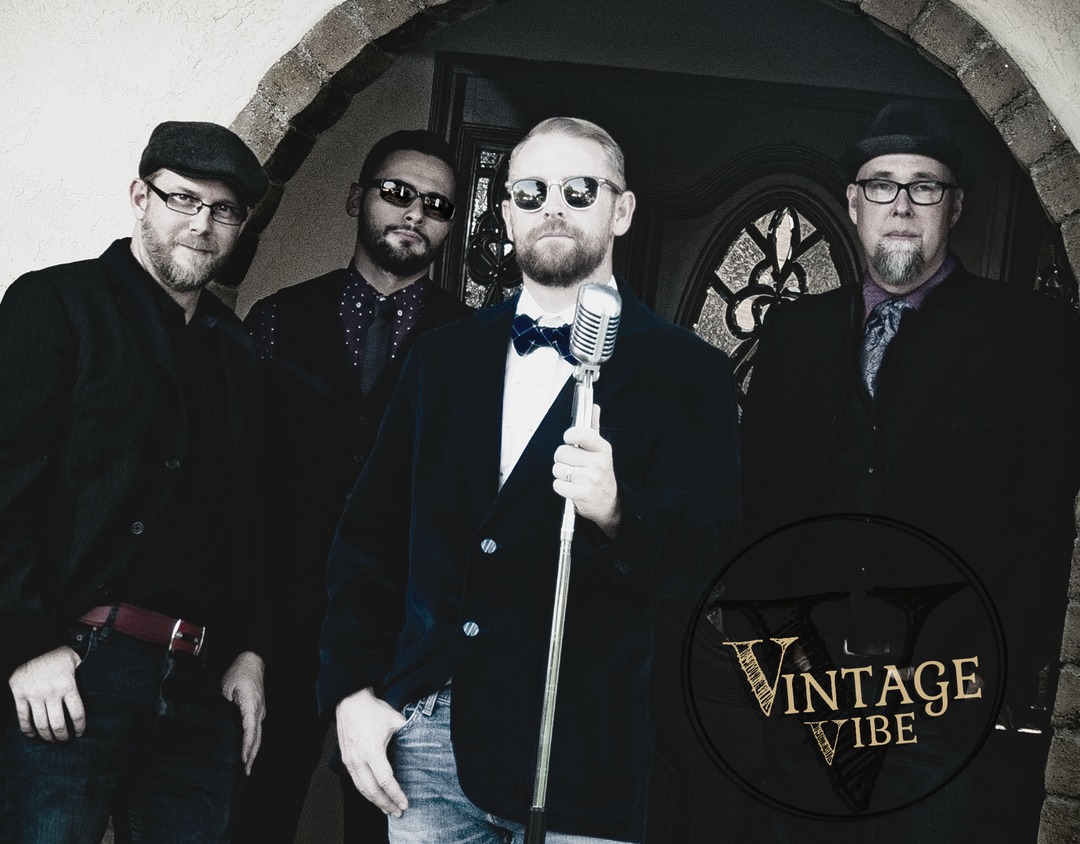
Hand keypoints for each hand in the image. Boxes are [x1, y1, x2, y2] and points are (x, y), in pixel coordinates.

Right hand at [8, 646, 84, 741]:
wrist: (32, 643)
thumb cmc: (57, 652)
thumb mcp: (76, 659)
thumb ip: (84, 672)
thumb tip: (103, 678)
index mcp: (68, 685)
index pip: (77, 713)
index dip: (79, 727)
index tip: (80, 733)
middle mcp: (52, 692)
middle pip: (58, 724)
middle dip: (62, 736)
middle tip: (65, 740)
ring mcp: (34, 695)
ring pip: (41, 724)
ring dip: (47, 736)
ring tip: (52, 739)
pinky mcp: (20, 695)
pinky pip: (23, 718)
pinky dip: (27, 729)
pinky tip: (33, 735)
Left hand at [221, 651, 264, 775]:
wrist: (252, 660)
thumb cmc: (239, 672)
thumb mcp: (225, 688)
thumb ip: (223, 707)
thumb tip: (217, 724)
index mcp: (251, 705)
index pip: (250, 730)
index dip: (246, 746)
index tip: (243, 760)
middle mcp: (259, 710)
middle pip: (258, 737)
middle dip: (252, 755)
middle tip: (246, 772)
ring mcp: (261, 710)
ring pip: (259, 735)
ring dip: (254, 751)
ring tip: (248, 767)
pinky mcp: (259, 710)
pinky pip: (257, 729)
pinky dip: (253, 742)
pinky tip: (248, 750)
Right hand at [336, 687, 408, 816]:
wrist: (350, 701)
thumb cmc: (373, 710)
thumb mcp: (395, 720)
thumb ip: (408, 733)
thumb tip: (424, 741)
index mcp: (372, 751)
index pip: (385, 780)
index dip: (396, 794)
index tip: (405, 803)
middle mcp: (358, 759)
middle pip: (372, 790)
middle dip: (386, 804)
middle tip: (398, 812)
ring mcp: (350, 761)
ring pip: (362, 789)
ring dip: (375, 801)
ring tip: (387, 809)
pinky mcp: (345, 759)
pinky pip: (355, 781)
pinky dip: (365, 792)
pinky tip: (374, 796)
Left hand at [553, 406, 620, 536]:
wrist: (608, 501)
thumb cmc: (599, 472)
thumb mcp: (600, 449)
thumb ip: (593, 427)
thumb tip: (594, 407)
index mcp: (603, 449)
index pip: (582, 434)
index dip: (570, 435)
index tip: (569, 439)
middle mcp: (598, 463)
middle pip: (562, 452)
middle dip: (562, 458)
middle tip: (572, 463)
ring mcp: (591, 479)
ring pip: (557, 469)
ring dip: (561, 474)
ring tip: (573, 477)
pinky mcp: (582, 494)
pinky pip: (557, 484)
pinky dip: (560, 486)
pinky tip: (571, 487)